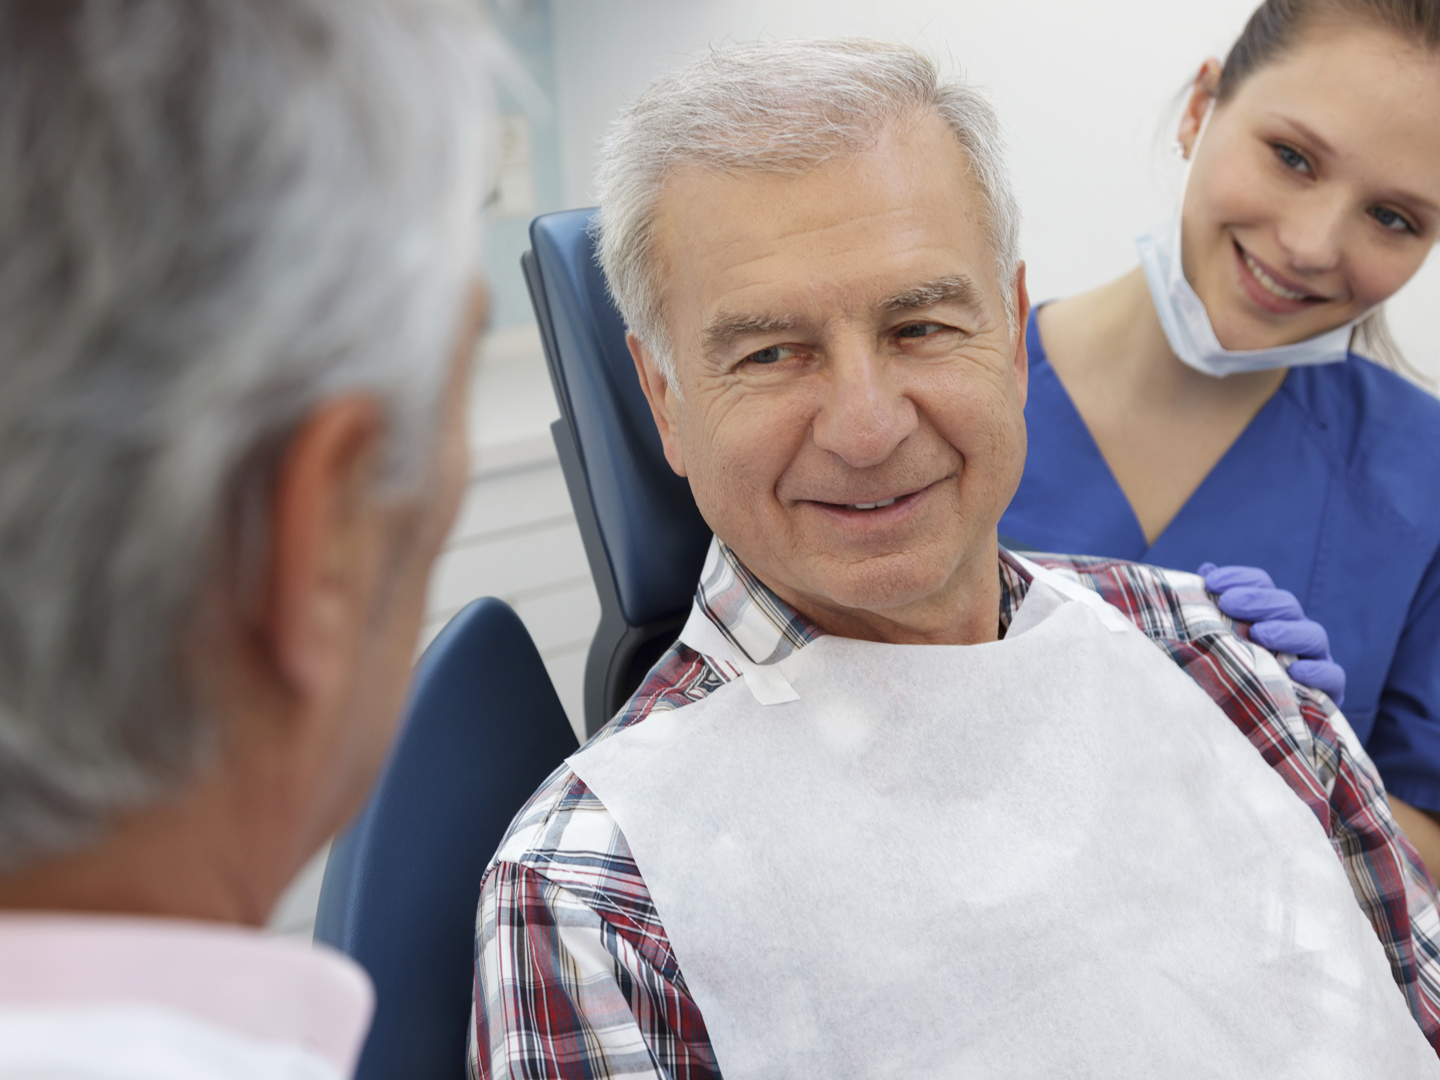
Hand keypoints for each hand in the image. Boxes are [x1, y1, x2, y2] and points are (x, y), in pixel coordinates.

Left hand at [1198, 563, 1345, 705]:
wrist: (1256, 726)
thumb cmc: (1231, 674)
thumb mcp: (1218, 641)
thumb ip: (1211, 609)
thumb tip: (1205, 572)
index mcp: (1270, 616)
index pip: (1261, 584)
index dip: (1239, 578)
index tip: (1211, 582)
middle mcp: (1295, 632)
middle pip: (1286, 605)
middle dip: (1257, 600)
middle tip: (1229, 603)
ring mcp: (1315, 660)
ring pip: (1313, 635)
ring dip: (1286, 631)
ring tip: (1259, 634)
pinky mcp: (1327, 692)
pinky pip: (1333, 677)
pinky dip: (1317, 672)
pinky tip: (1295, 671)